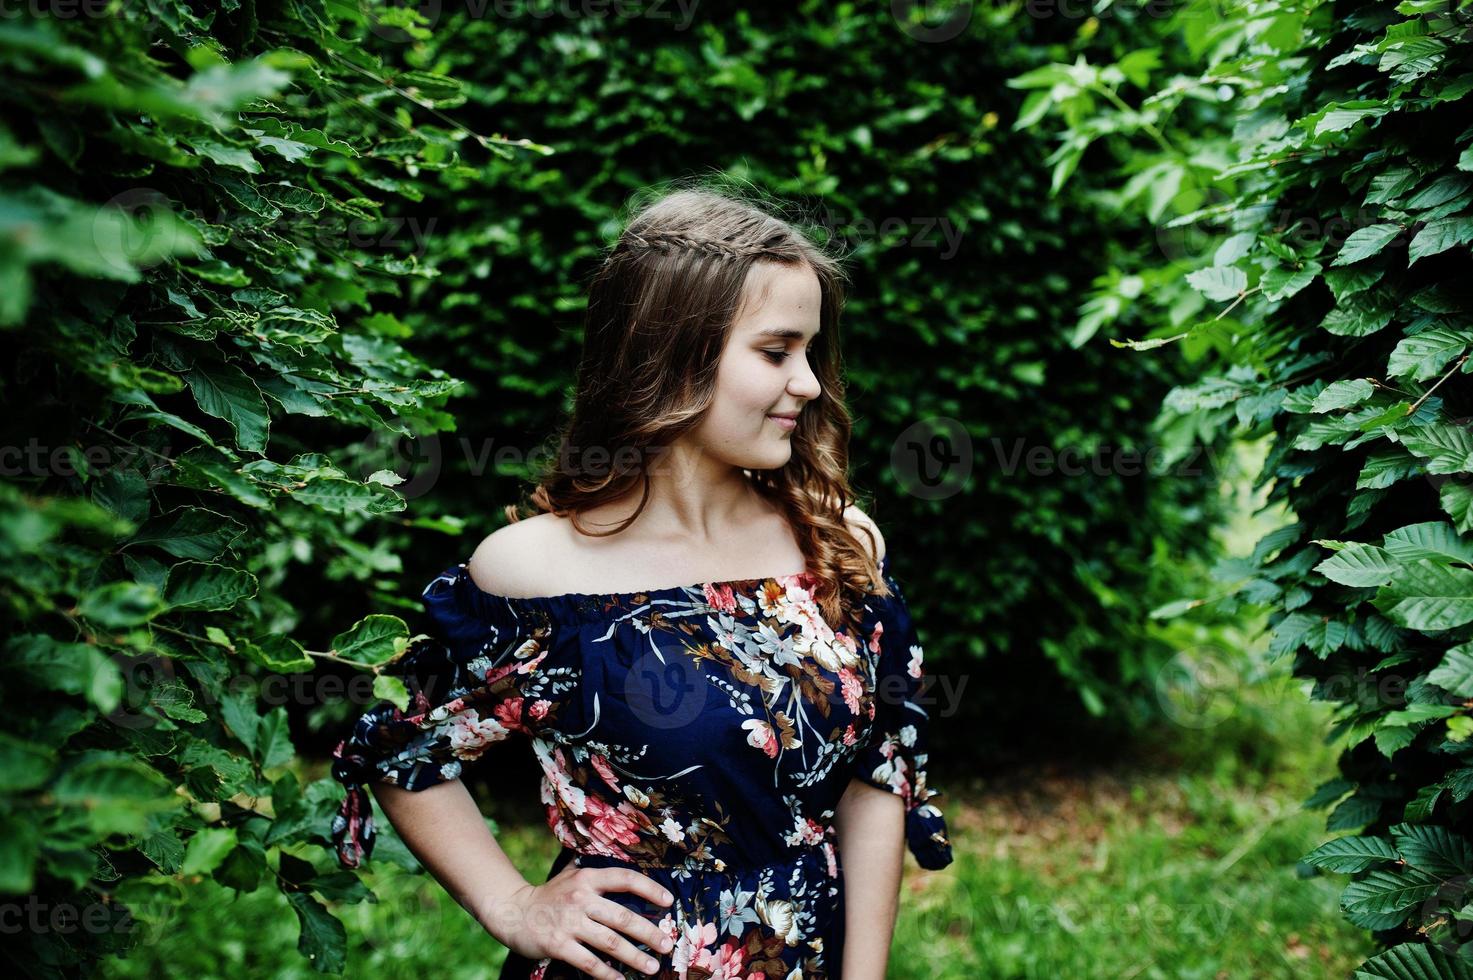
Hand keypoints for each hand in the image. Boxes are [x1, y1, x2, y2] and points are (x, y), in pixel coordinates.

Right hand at [487, 864, 676, 978]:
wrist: (513, 911)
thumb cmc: (550, 895)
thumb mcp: (572, 875)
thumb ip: (597, 875)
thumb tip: (628, 869)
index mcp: (587, 878)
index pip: (625, 879)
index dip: (650, 889)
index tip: (669, 902)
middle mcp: (580, 898)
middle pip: (623, 917)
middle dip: (649, 933)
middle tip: (667, 944)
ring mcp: (569, 923)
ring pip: (610, 943)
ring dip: (634, 957)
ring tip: (652, 967)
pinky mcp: (558, 945)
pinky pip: (589, 962)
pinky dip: (607, 974)